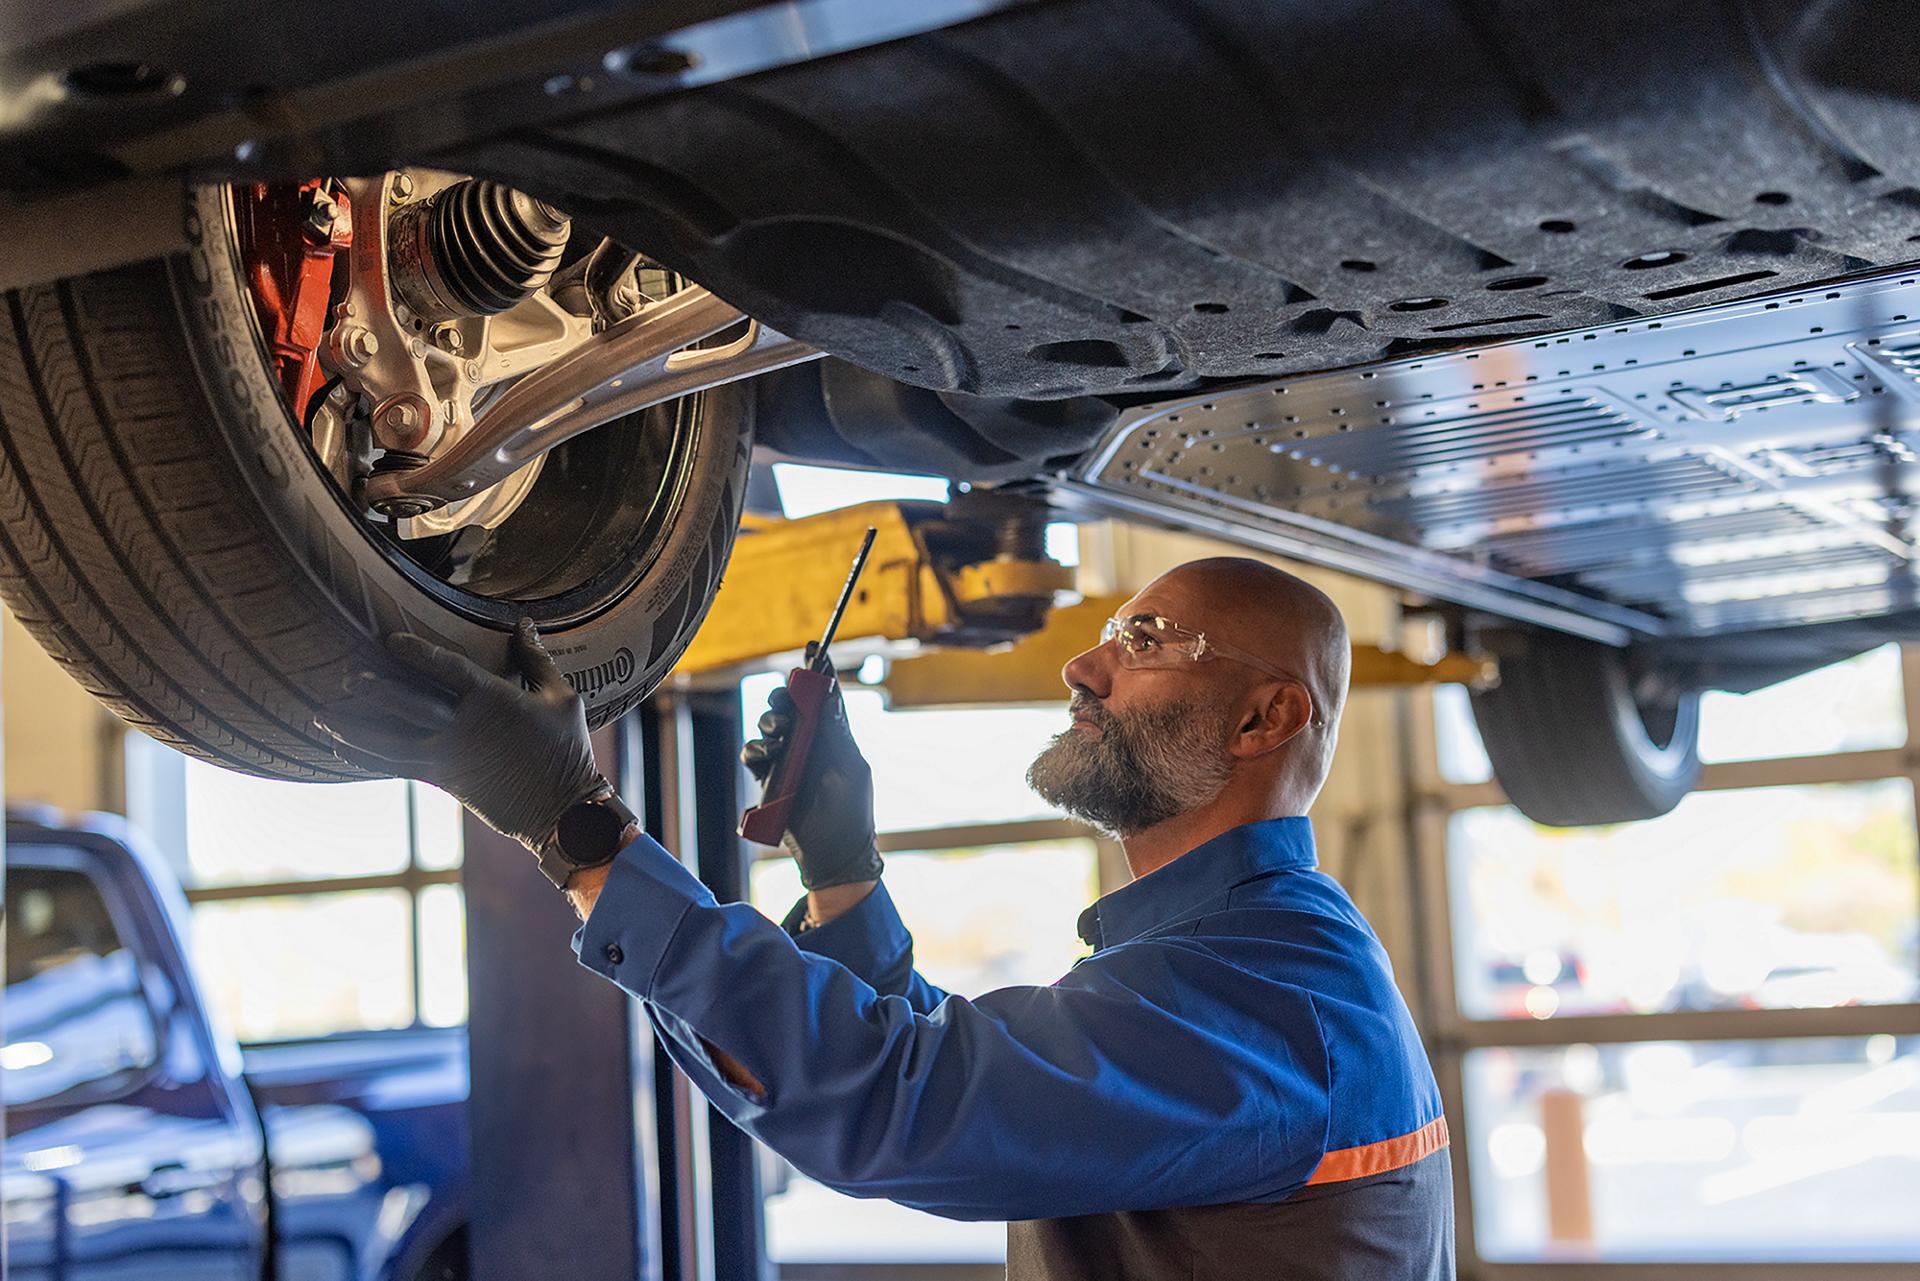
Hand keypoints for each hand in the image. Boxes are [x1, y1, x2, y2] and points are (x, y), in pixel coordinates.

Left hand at [315, 618, 605, 852]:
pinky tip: (343, 749)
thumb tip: (524, 624)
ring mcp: (450, 758)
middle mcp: (464, 728)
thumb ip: (536, 660)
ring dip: (355, 729)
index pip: (449, 669)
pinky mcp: (445, 781)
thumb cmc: (567, 750)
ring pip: (392, 741)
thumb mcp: (562, 698)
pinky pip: (397, 766)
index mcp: (494, 700)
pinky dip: (367, 756)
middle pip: (410, 704)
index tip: (390, 640)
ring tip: (323, 717)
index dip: (419, 653)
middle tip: (346, 677)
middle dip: (376, 690)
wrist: (562, 810)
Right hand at [740, 650, 882, 889]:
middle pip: (790, 706)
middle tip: (785, 703)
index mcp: (835, 736)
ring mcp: (788, 760)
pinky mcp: (769, 779)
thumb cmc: (851, 810)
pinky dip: (756, 749)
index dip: (819, 672)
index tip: (815, 648)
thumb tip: (830, 693)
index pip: (825, 697)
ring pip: (769, 727)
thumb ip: (837, 732)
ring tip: (780, 736)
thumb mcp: (851, 767)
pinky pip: (754, 754)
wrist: (833, 853)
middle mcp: (810, 743)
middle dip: (784, 698)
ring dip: (770, 723)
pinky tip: (767, 753)